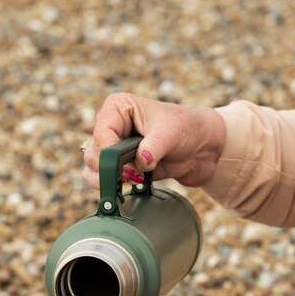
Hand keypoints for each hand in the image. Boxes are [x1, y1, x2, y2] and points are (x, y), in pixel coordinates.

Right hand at [82, 93, 226, 188]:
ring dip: (110, 180)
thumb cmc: (188, 129)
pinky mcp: (120, 166)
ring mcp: (114, 147)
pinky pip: (103, 180)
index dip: (111, 154)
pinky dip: (113, 187)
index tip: (128, 167)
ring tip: (136, 178)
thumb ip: (154, 147)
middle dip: (111, 169)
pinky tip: (133, 184)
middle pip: (93, 154)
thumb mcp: (172, 133)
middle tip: (136, 173)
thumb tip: (141, 162)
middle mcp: (111, 126)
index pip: (101, 134)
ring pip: (92, 169)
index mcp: (119, 108)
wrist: (202, 148)